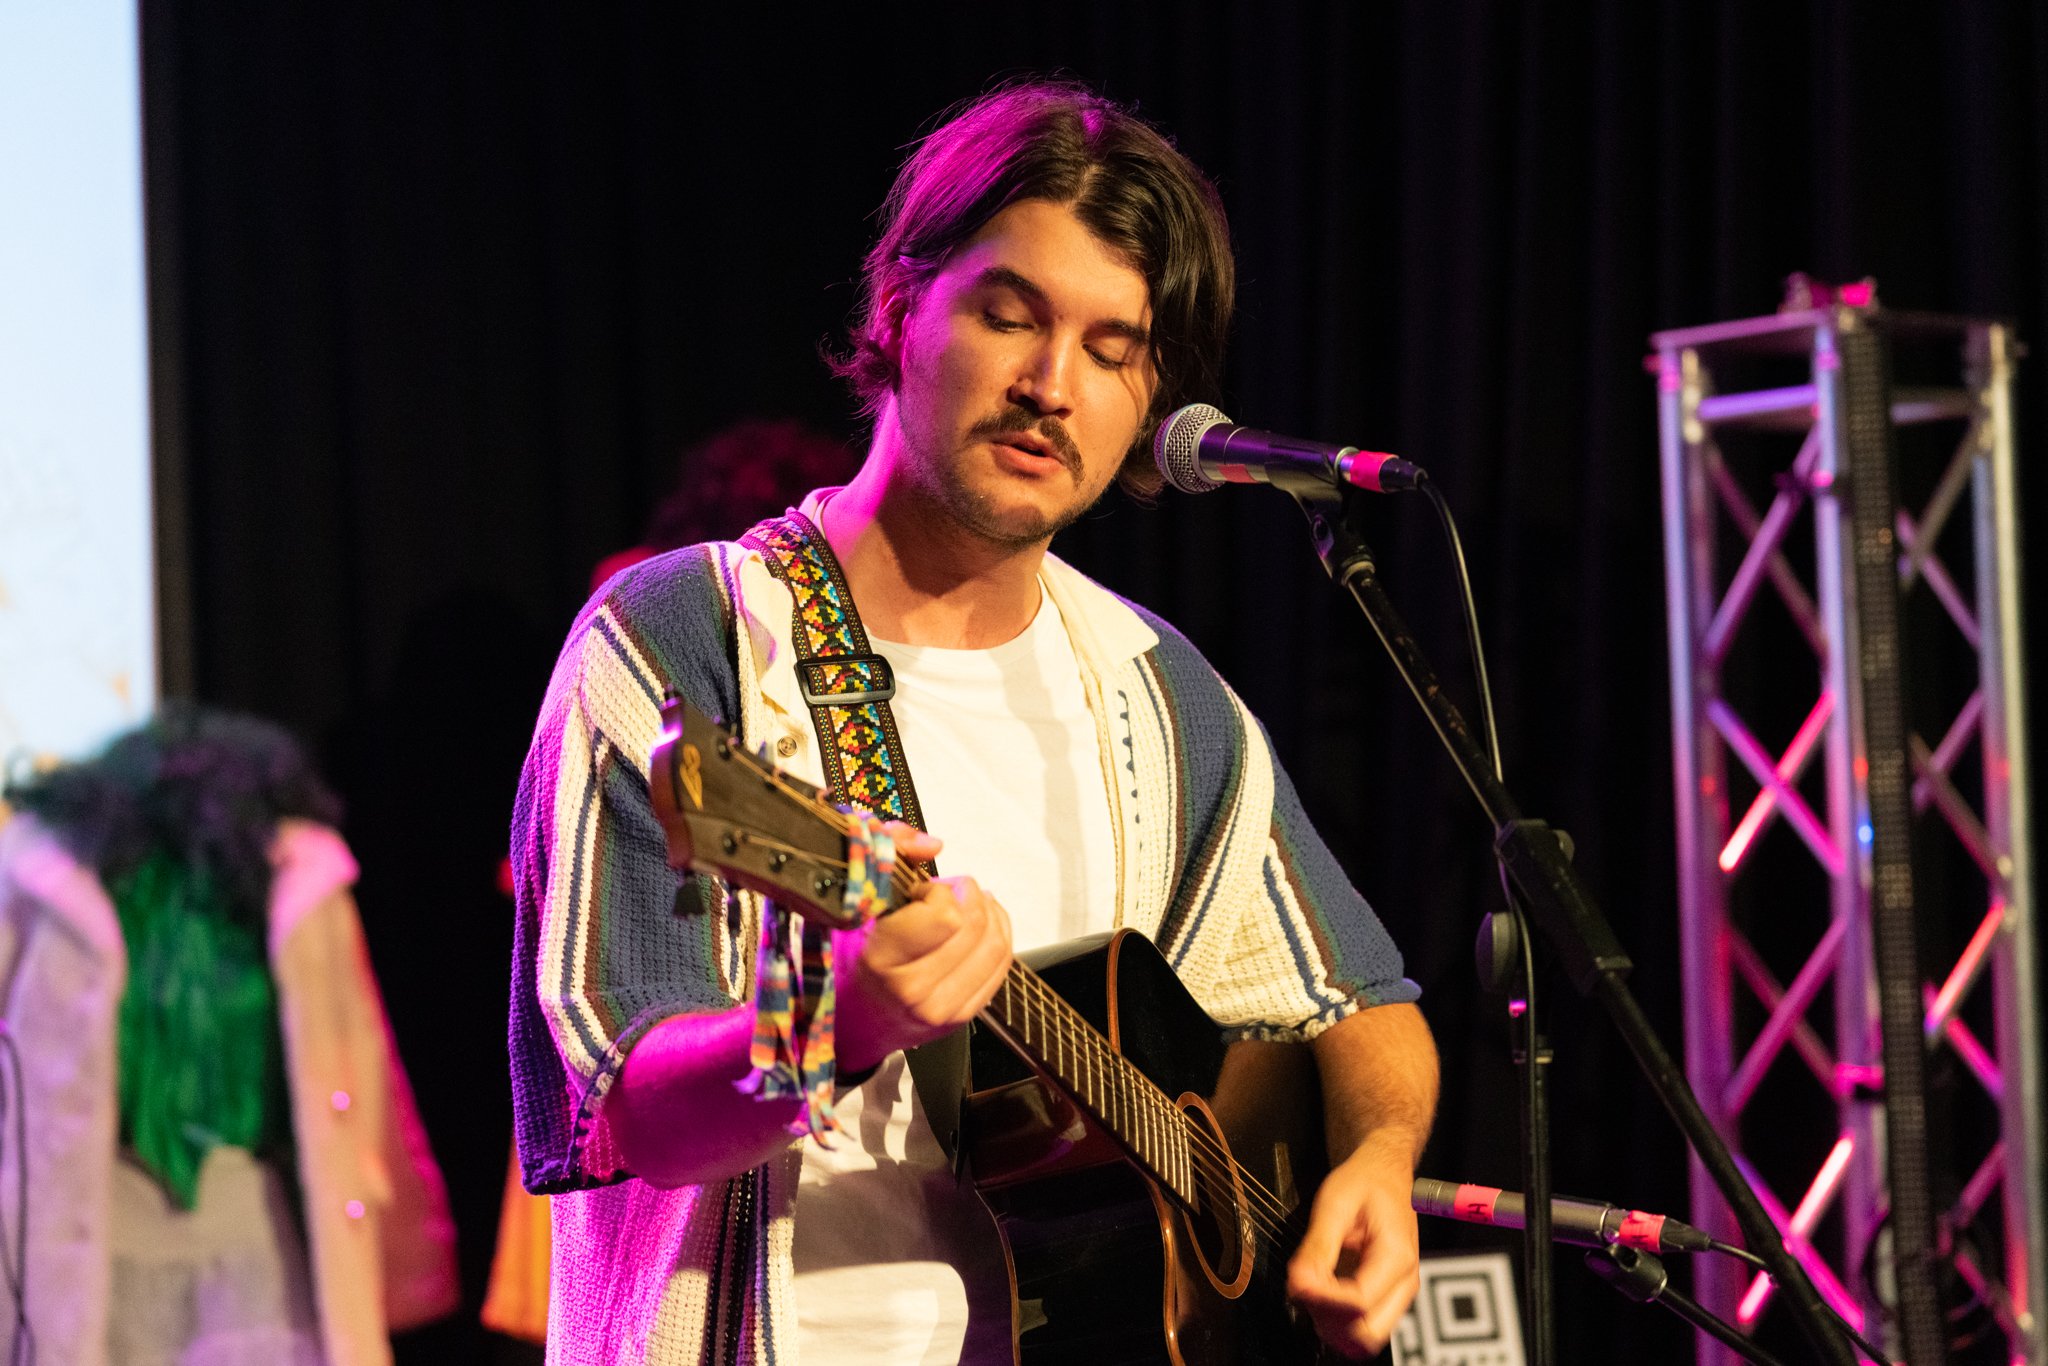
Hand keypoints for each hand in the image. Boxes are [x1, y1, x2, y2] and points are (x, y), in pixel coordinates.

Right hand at [831, 824, 1012, 1072]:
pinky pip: (1001, 966)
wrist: (849, 1024)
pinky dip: (999, 933)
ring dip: (988, 910)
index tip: (919, 891)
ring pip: (996, 944)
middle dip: (966, 894)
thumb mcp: (852, 901)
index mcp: (883, 961)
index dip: (938, 891)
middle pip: (975, 925)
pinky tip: (982, 922)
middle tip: (947, 889)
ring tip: (966, 902)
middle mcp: (915, 991)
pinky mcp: (964, 1017)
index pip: (944, 915)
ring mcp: (943, 1009)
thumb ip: (887, 853)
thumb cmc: (845, 958)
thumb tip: (934, 845)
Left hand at [1287, 1134, 1422, 1357]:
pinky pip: (1363, 1323)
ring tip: (1310, 1286)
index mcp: (1397, 1256)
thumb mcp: (1335, 1203)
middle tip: (1303, 1289)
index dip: (1322, 1300)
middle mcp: (1405, 1282)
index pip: (1359, 1302)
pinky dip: (1338, 1317)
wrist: (1385, 1173)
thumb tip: (1299, 1284)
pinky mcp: (1387, 1296)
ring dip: (1332, 1322)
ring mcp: (1398, 1293)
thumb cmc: (1364, 1182)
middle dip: (1329, 1319)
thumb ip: (1318, 1247)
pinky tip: (1320, 1291)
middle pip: (1368, 1331)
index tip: (1296, 1283)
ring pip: (1366, 1335)